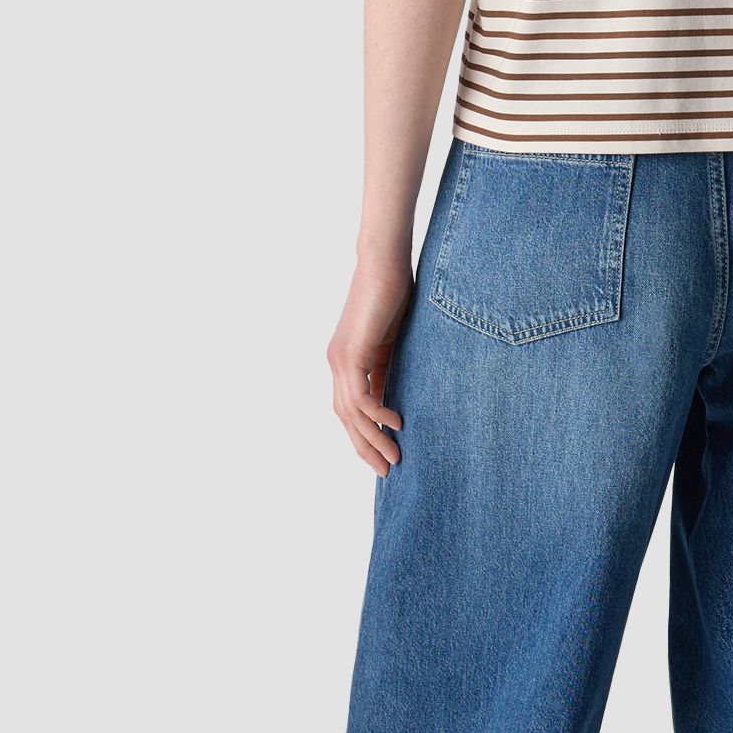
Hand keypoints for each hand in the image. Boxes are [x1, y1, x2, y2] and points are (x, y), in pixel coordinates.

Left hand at [327, 259, 410, 474]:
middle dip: (365, 448)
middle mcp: (336, 363)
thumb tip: (394, 400)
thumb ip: (387, 368)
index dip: (364, 437)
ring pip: (350, 413)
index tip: (383, 458)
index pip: (350, 410)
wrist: (384, 262)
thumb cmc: (393, 293)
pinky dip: (376, 414)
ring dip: (372, 439)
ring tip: (393, 458)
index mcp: (345, 361)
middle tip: (387, 471)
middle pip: (346, 418)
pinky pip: (360, 395)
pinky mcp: (351, 352)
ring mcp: (340, 359)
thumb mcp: (392, 341)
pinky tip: (395, 425)